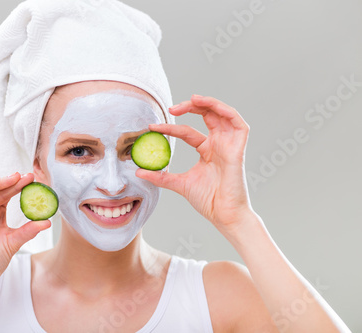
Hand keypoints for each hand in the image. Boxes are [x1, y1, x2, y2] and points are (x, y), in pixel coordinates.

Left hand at [136, 95, 254, 232]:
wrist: (224, 215)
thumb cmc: (208, 201)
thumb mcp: (179, 184)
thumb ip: (160, 176)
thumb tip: (138, 171)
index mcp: (207, 151)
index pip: (187, 131)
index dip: (170, 127)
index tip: (152, 127)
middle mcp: (218, 144)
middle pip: (207, 115)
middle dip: (190, 107)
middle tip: (171, 108)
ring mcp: (229, 145)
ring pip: (223, 114)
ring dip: (209, 103)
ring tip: (192, 99)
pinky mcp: (239, 149)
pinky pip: (238, 124)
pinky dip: (226, 111)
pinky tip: (211, 107)